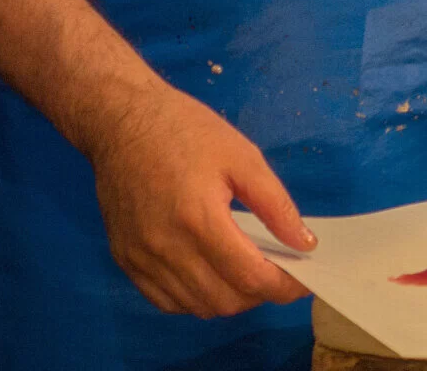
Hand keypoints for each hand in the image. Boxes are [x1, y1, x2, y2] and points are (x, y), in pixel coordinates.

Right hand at [88, 88, 316, 317]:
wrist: (121, 120)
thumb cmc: (186, 131)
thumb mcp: (244, 158)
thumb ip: (276, 206)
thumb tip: (304, 244)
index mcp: (198, 218)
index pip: (250, 277)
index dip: (284, 287)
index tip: (304, 280)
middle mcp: (165, 247)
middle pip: (225, 300)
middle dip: (261, 294)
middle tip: (278, 272)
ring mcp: (140, 257)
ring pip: (197, 307)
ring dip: (230, 299)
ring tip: (248, 273)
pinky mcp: (124, 259)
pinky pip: (166, 301)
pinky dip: (196, 298)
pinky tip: (212, 275)